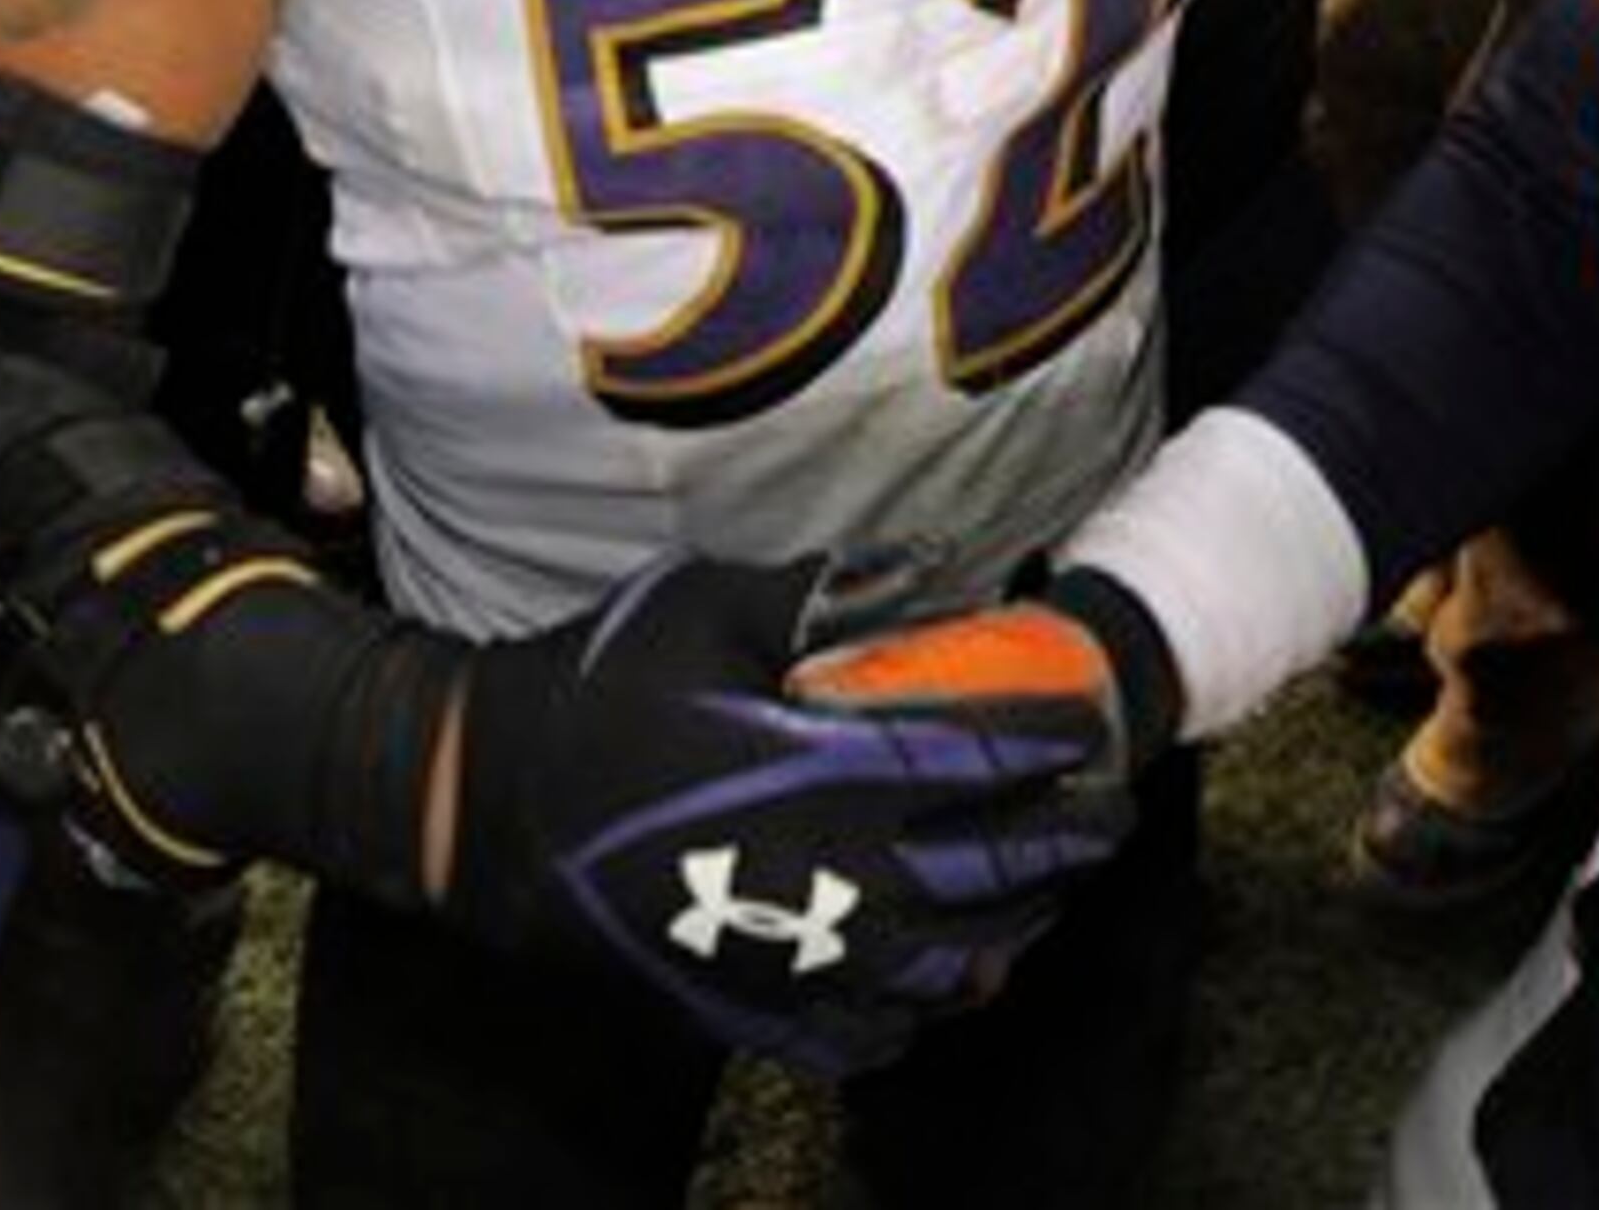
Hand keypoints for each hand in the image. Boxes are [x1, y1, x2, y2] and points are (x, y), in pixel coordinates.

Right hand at [443, 555, 1135, 1072]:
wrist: (487, 806)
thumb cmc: (599, 687)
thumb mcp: (712, 605)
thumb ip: (830, 588)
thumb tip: (936, 561)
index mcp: (828, 770)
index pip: (985, 761)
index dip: (1053, 743)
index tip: (1095, 725)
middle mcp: (829, 878)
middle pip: (993, 872)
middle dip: (1068, 843)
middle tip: (1111, 815)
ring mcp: (792, 960)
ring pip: (949, 966)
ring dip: (1015, 929)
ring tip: (1046, 897)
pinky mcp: (748, 1011)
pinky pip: (867, 1036)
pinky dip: (920, 1014)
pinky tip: (942, 983)